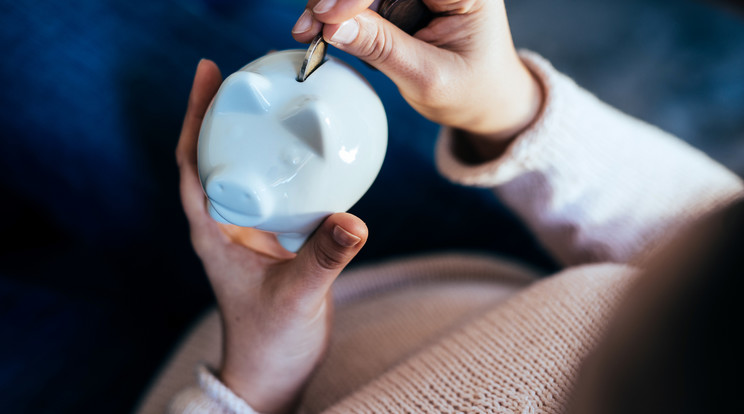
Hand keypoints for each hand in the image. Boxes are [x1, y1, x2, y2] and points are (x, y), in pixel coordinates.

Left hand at [176, 60, 368, 412]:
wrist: (272, 373)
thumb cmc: (269, 342)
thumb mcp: (297, 297)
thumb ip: (324, 259)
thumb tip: (354, 220)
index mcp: (215, 232)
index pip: (193, 163)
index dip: (195, 117)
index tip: (209, 75)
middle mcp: (228, 224)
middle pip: (216, 156)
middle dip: (224, 114)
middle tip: (245, 74)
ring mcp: (251, 231)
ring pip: (246, 171)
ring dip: (253, 136)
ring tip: (274, 101)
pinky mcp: (275, 240)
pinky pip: (277, 190)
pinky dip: (286, 166)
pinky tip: (308, 154)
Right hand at [292, 0, 542, 160]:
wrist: (486, 98)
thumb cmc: (472, 90)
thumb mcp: (428, 78)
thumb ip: (383, 49)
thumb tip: (334, 26)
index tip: (329, 17)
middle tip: (312, 24)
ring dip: (333, 2)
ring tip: (311, 31)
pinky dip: (339, 8)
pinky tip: (322, 26)